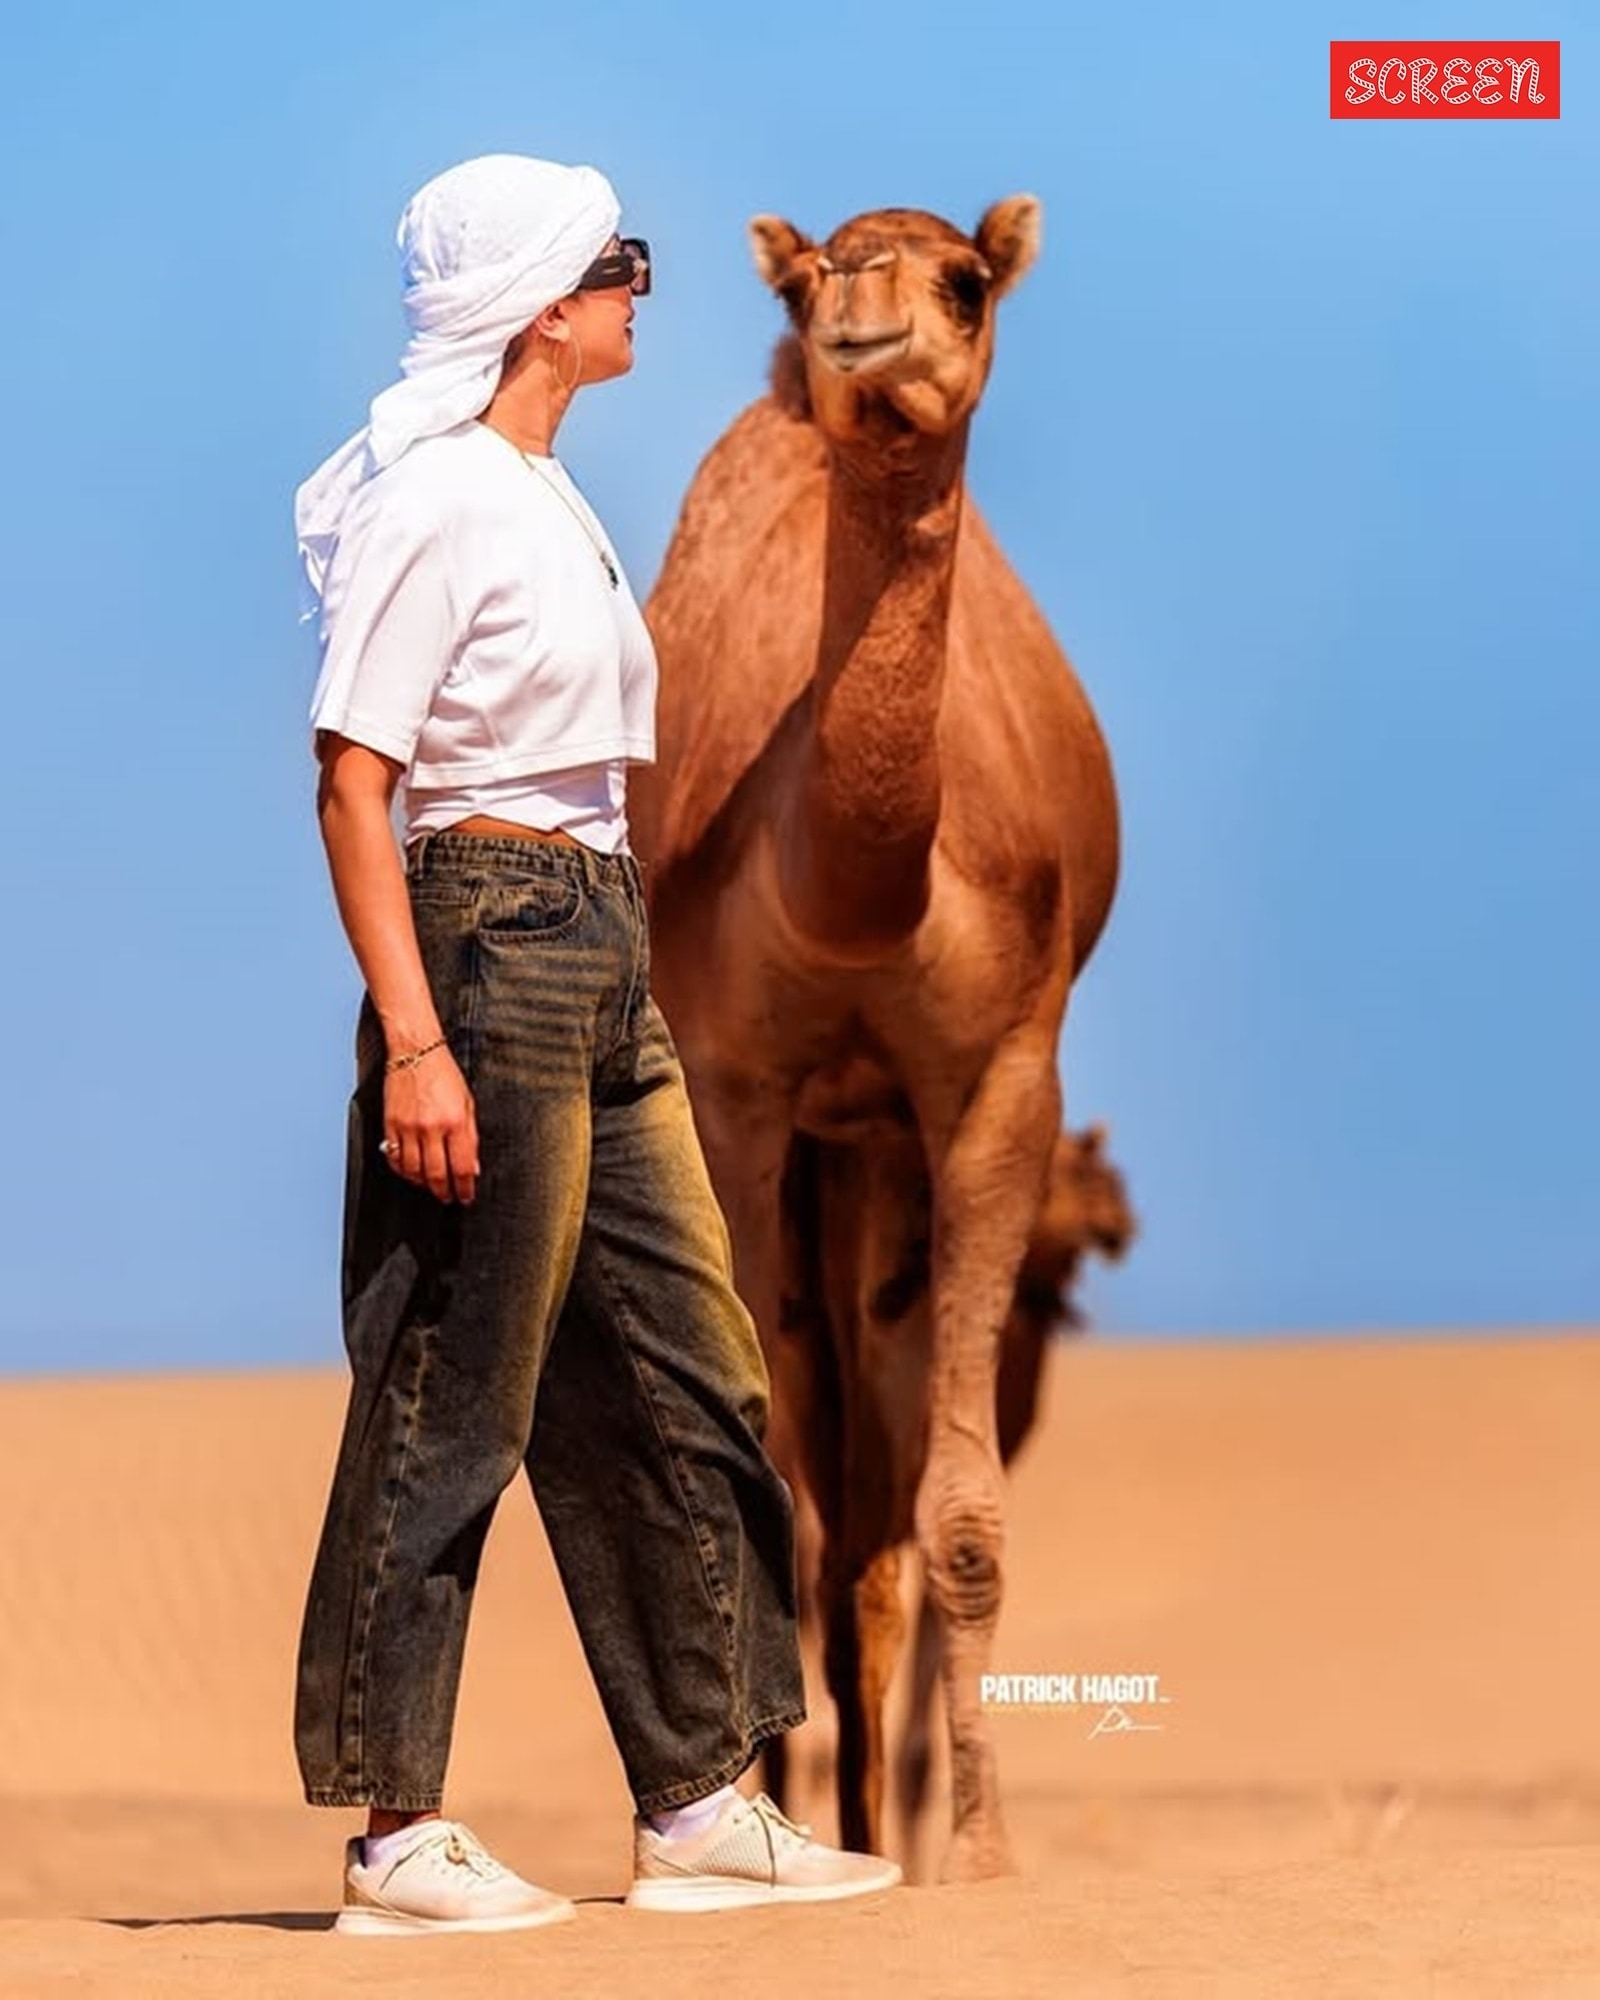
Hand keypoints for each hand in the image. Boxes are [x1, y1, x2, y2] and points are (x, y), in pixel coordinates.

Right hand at [381, 1045, 478, 1203]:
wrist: (416, 1051)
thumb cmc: (444, 1074)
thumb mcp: (469, 1103)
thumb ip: (471, 1137)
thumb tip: (472, 1167)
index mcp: (456, 1122)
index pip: (462, 1168)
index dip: (465, 1188)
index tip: (466, 1196)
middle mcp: (432, 1127)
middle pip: (436, 1175)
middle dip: (444, 1192)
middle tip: (449, 1198)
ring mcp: (408, 1127)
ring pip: (413, 1172)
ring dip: (423, 1184)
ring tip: (431, 1186)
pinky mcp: (390, 1125)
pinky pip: (394, 1158)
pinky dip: (402, 1171)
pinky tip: (411, 1172)